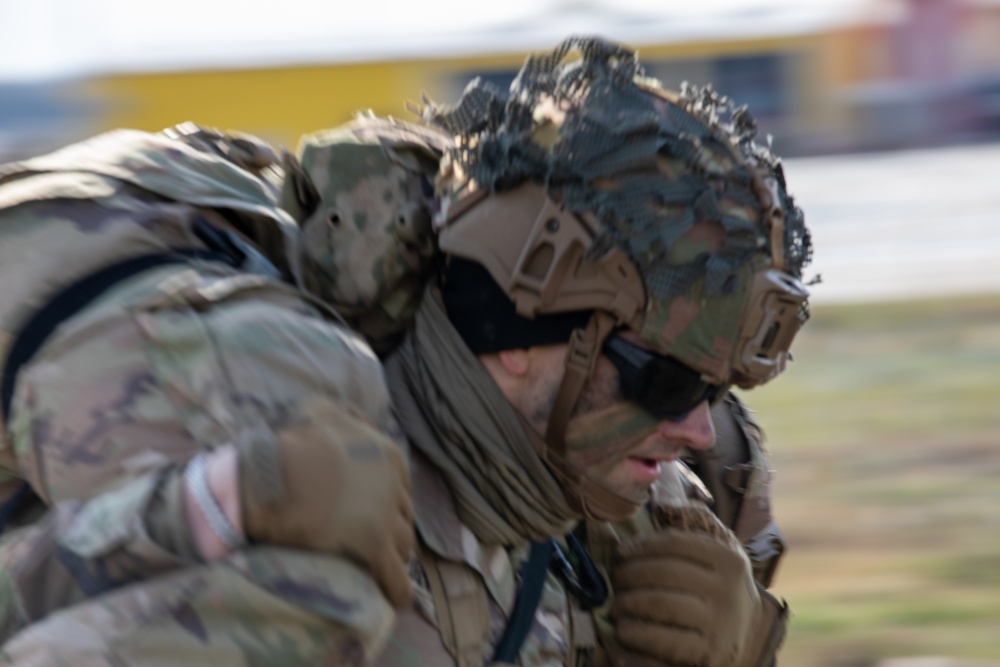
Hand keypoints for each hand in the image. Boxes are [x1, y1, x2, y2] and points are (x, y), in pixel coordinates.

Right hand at [238, 397, 413, 606]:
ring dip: (393, 559)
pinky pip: (396, 578)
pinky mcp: (374, 548)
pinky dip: (397, 590)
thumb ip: (345, 414)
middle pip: (402, 516)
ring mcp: (386, 517)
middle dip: (391, 530)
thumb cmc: (290, 443)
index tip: (372, 514)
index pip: (399, 487)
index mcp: (387, 455)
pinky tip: (394, 601)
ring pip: (402, 546)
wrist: (273, 475)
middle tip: (375, 544)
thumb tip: (354, 416)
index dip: (387, 503)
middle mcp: (394, 486)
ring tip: (379, 571)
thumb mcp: (321, 411)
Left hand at [609, 503, 786, 666]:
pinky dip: (636, 636)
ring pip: (659, 604)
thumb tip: (661, 504)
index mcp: (728, 559)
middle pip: (663, 573)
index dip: (641, 546)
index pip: (674, 543)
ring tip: (616, 606)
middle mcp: (728, 589)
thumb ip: (693, 526)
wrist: (744, 638)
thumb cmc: (716, 587)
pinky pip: (662, 641)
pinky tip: (623, 632)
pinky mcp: (709, 653)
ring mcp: (720, 623)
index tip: (620, 554)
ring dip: (627, 604)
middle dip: (628, 575)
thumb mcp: (716, 555)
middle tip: (614, 581)